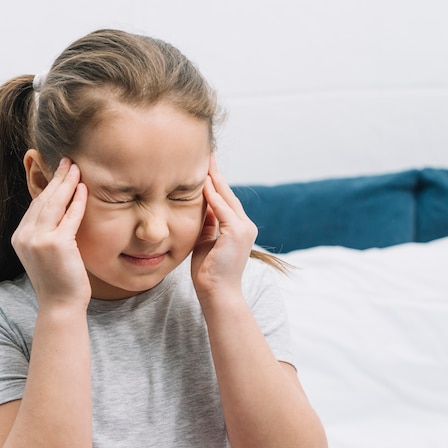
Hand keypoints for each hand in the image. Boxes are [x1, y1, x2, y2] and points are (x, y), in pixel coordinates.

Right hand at [11, 158, 90, 308]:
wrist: (61, 305)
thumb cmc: (60, 282)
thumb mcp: (47, 254)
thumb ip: (48, 234)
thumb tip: (61, 215)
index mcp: (20, 237)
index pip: (35, 205)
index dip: (48, 187)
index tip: (58, 172)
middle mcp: (25, 236)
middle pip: (42, 200)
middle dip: (56, 178)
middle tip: (67, 160)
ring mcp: (38, 240)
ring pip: (54, 204)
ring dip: (66, 183)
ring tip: (76, 167)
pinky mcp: (56, 244)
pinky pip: (69, 217)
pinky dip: (77, 202)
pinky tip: (83, 189)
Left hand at [191, 155, 257, 301]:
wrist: (216, 292)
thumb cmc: (209, 272)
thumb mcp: (206, 242)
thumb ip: (207, 224)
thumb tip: (202, 206)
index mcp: (239, 229)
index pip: (226, 200)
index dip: (215, 183)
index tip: (205, 167)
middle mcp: (246, 226)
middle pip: (228, 194)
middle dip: (216, 175)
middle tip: (207, 155)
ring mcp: (244, 229)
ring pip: (226, 198)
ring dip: (214, 180)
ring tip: (203, 162)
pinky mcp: (237, 232)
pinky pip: (222, 209)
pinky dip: (212, 196)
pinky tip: (202, 183)